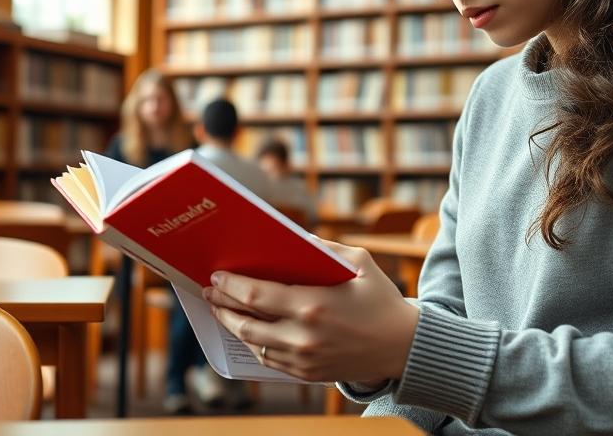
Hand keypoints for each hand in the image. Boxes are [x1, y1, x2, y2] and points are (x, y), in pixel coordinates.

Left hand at [203, 239, 418, 383]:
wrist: (403, 347)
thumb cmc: (381, 300)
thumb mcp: (359, 262)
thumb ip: (324, 248)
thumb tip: (291, 238)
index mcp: (313, 304)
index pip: (255, 295)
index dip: (230, 285)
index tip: (217, 275)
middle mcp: (303, 336)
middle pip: (245, 322)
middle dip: (222, 305)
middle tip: (209, 291)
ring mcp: (303, 359)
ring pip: (252, 343)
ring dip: (231, 325)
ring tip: (220, 310)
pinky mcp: (307, 374)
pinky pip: (268, 359)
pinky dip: (252, 343)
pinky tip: (246, 329)